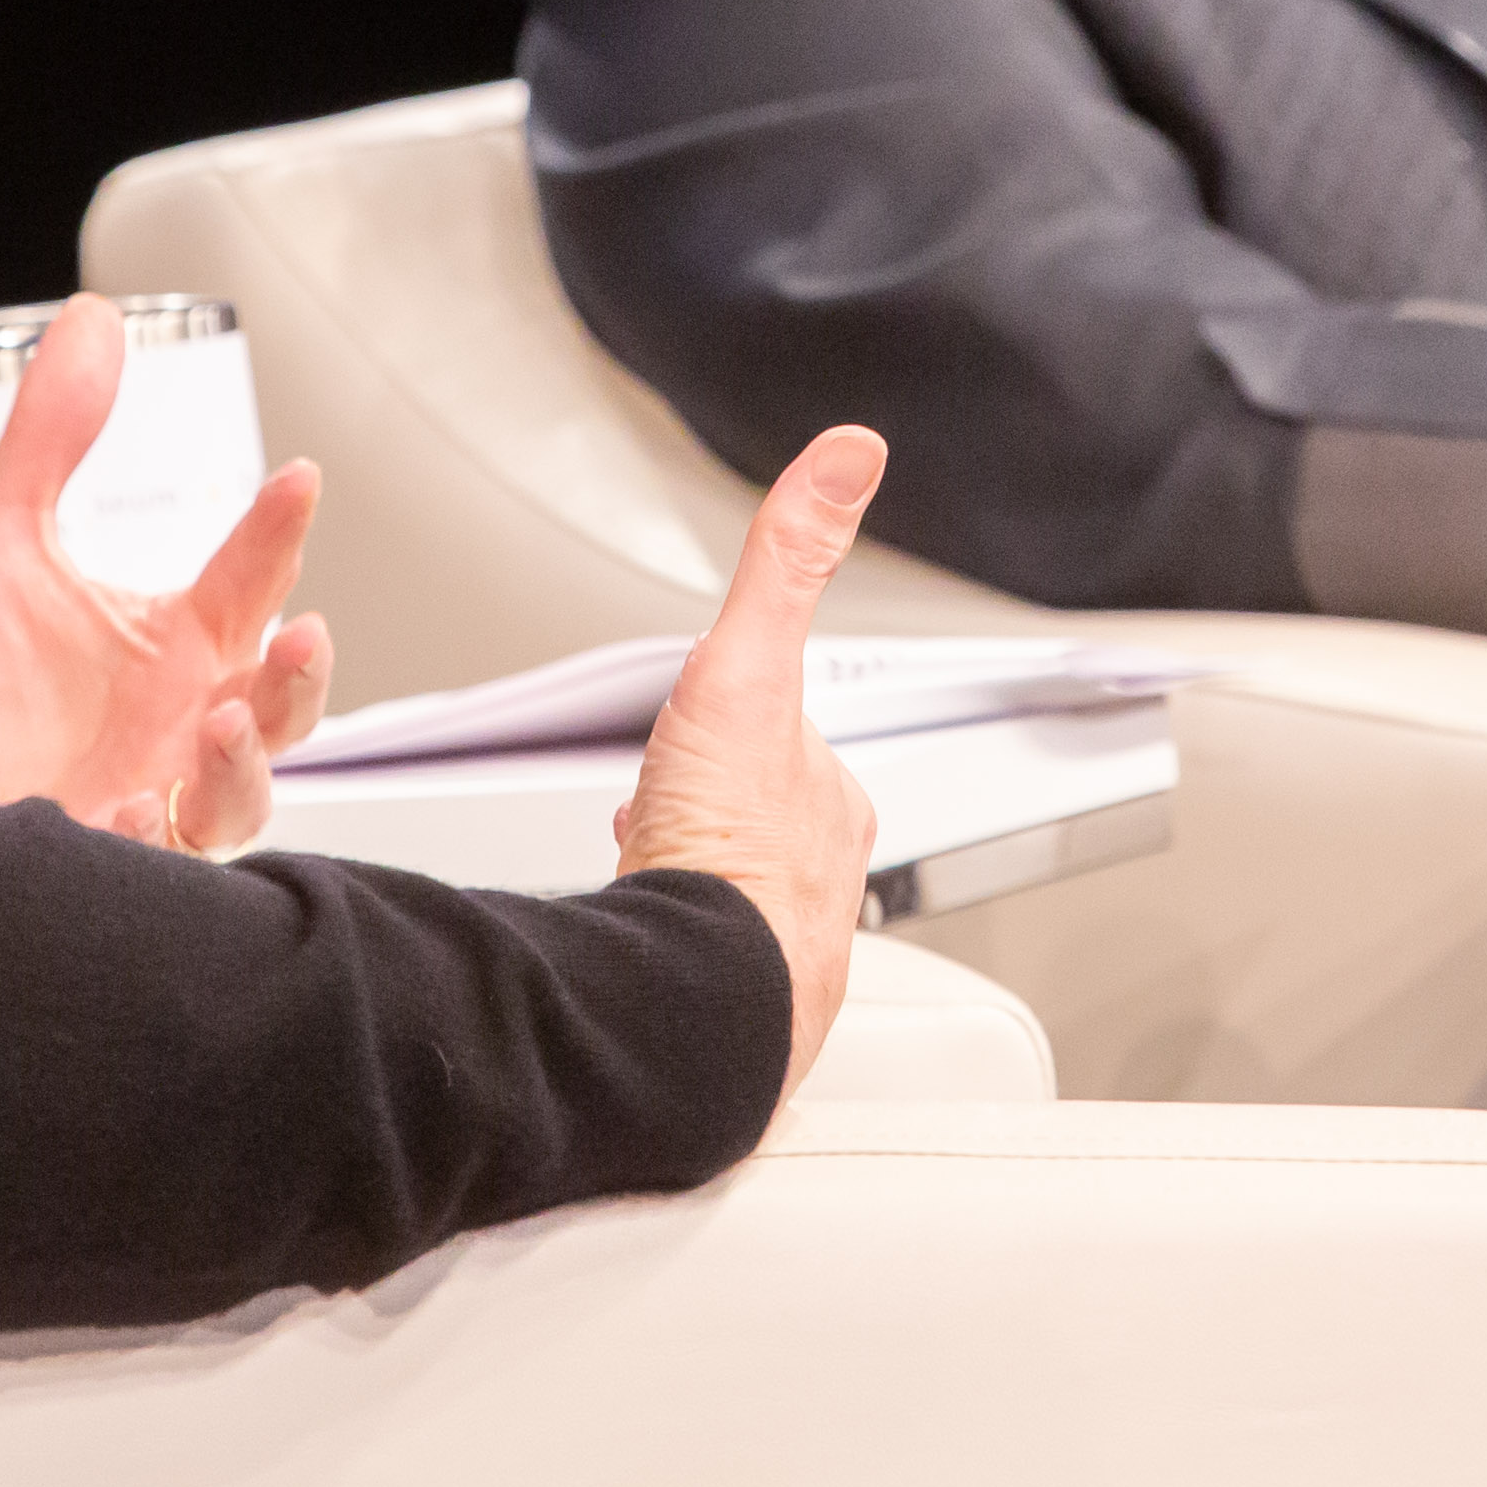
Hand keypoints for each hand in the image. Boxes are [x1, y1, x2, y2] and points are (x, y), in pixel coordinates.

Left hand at [0, 296, 332, 852]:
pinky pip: (154, 864)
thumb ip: (52, 433)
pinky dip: (148, 838)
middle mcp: (182, 722)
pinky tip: (128, 808)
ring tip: (216, 723)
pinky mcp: (105, 859)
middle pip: (283, 705)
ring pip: (241, 796)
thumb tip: (93, 318)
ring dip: (243, 762)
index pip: (252, 579)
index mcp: (177, 645)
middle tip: (296, 634)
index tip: (297, 478)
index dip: (280, 528)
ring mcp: (152, 795)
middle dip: (301, 676)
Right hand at [615, 428, 889, 1103]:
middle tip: (662, 815)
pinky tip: (636, 960)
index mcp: (827, 806)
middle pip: (762, 836)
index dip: (740, 741)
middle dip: (711, 819)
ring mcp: (774, 963)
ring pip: (731, 914)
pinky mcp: (729, 1030)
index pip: (792, 757)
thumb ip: (788, 561)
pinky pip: (696, 985)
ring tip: (645, 884)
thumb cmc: (727, 847)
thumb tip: (849, 455)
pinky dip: (664, 962)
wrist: (696, 998)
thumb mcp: (747, 666)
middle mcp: (816, 889)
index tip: (702, 744)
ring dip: (689, 891)